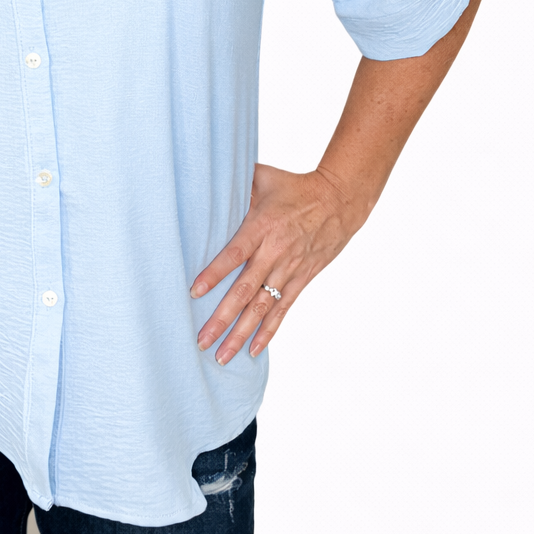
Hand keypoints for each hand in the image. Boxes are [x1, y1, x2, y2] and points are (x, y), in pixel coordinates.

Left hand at [190, 162, 365, 364]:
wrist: (339, 201)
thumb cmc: (295, 187)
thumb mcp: (263, 178)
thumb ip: (236, 184)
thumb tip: (206, 180)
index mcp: (262, 227)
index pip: (234, 254)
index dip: (214, 274)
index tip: (194, 292)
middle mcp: (275, 253)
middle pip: (245, 291)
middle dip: (221, 318)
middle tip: (202, 341)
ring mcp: (289, 270)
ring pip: (261, 308)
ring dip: (240, 333)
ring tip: (222, 356)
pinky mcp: (302, 280)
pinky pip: (282, 310)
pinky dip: (268, 331)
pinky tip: (252, 350)